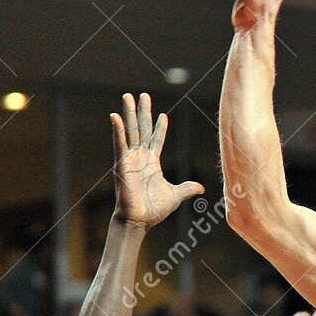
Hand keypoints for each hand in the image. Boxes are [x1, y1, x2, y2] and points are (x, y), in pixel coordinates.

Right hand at [110, 92, 203, 227]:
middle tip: (142, 95)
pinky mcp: (122, 164)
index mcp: (152, 162)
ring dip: (128, 113)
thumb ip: (187, 189)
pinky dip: (117, 130)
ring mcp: (130, 159)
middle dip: (142, 111)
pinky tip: (115, 116)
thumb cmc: (153, 210)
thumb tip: (201, 189)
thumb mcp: (175, 196)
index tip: (162, 115)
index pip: (156, 139)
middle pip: (141, 128)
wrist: (140, 220)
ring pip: (130, 131)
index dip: (159, 127)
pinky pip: (119, 144)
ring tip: (127, 96)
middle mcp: (141, 157)